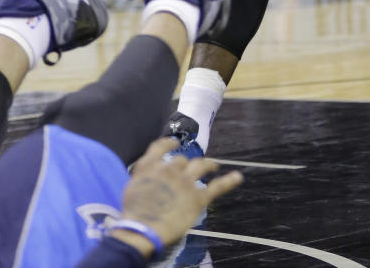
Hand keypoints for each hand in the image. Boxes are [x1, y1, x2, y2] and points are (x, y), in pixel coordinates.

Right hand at [109, 137, 242, 255]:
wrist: (142, 227)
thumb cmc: (133, 212)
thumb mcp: (132, 187)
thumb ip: (145, 177)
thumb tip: (152, 177)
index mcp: (151, 165)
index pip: (162, 147)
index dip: (169, 143)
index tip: (175, 142)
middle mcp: (170, 168)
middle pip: (182, 160)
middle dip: (186, 165)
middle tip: (189, 170)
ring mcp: (186, 182)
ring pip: (201, 166)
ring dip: (208, 164)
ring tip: (214, 165)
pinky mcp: (198, 198)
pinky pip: (217, 187)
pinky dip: (229, 181)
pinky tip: (238, 177)